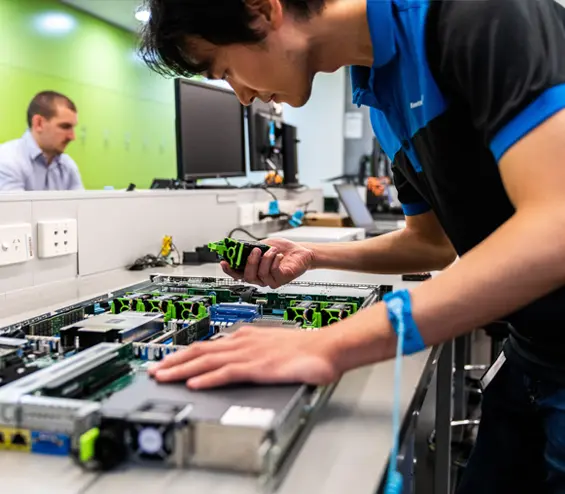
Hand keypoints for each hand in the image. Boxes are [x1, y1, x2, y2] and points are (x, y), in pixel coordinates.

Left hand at [148, 325, 341, 388]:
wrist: (326, 348)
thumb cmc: (303, 350)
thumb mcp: (271, 347)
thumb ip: (253, 353)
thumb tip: (239, 363)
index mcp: (245, 337)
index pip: (207, 345)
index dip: (184, 354)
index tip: (168, 362)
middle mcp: (242, 342)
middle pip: (199, 351)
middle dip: (173, 361)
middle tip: (153, 370)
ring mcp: (248, 354)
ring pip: (207, 361)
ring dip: (182, 369)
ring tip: (162, 377)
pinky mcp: (257, 367)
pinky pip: (226, 373)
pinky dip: (208, 378)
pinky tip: (194, 384)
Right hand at [220, 238, 314, 287]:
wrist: (299, 251)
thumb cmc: (281, 249)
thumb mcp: (263, 245)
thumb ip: (251, 247)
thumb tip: (239, 247)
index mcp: (253, 270)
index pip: (237, 274)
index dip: (229, 270)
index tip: (224, 261)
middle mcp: (260, 278)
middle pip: (247, 277)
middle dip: (250, 262)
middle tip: (256, 250)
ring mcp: (270, 280)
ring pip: (261, 274)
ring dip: (266, 258)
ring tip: (272, 250)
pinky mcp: (281, 280)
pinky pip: (274, 272)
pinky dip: (275, 261)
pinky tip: (279, 256)